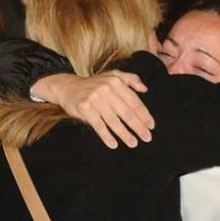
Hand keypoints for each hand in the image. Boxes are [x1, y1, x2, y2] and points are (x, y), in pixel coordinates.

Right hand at [29, 70, 154, 148]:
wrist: (68, 87)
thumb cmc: (95, 84)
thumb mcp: (113, 76)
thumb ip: (131, 79)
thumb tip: (145, 89)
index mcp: (116, 82)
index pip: (134, 101)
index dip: (144, 115)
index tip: (151, 126)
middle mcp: (107, 89)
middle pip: (127, 113)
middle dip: (138, 127)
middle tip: (147, 137)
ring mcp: (95, 99)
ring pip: (114, 121)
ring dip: (125, 134)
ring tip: (133, 143)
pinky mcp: (85, 108)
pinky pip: (99, 126)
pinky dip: (107, 136)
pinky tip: (114, 144)